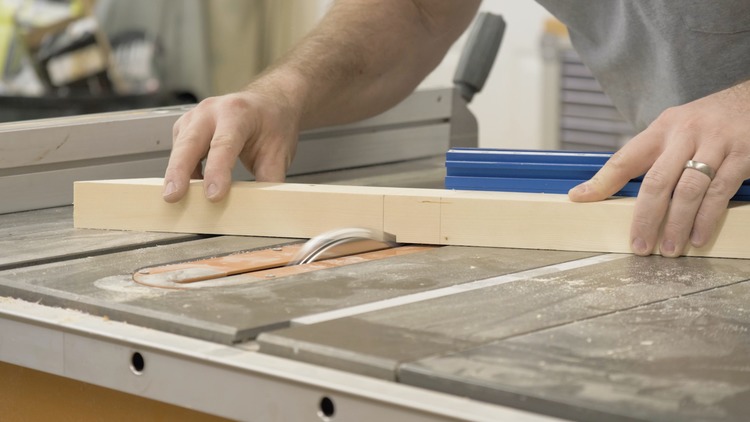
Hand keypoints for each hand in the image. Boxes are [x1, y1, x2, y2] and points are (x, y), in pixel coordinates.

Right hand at [162, 84, 300, 202]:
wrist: (268, 103)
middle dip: (180, 171)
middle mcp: (212, 111)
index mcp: (238, 113)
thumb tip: (264, 207)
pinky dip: (182, 170)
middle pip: (191, 142)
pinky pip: (179, 151)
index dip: (217, 171)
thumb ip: (270, 181)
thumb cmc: (272, 125)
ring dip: (176, 173)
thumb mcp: (278, 153)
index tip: (213, 196)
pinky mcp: (185, 127)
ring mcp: (195, 117)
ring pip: (180, 147)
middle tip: (173, 196)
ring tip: (176, 198)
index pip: (224, 144)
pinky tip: (189, 186)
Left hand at [568, 80, 749, 256]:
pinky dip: (708, 218)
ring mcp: (716, 144)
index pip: (625, 157)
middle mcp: (686, 134)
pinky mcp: (743, 156)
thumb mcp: (670, 130)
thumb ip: (642, 157)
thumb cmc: (704, 123)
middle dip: (645, 218)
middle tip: (639, 245)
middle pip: (658, 181)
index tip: (580, 199)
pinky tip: (699, 236)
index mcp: (662, 129)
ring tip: (669, 249)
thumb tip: (599, 189)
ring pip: (690, 190)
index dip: (601, 181)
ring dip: (677, 224)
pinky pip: (721, 192)